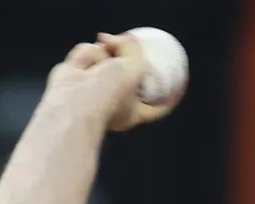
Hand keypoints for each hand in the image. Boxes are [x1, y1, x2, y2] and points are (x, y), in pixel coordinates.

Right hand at [44, 32, 178, 133]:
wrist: (73, 100)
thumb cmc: (107, 93)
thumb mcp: (135, 66)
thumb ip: (133, 49)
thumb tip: (111, 40)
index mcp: (134, 112)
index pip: (158, 106)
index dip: (171, 94)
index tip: (180, 82)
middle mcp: (115, 101)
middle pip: (130, 72)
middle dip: (126, 55)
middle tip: (123, 43)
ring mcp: (94, 88)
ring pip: (107, 57)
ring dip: (103, 56)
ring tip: (98, 67)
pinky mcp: (76, 76)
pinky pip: (87, 54)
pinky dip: (86, 56)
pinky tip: (82, 67)